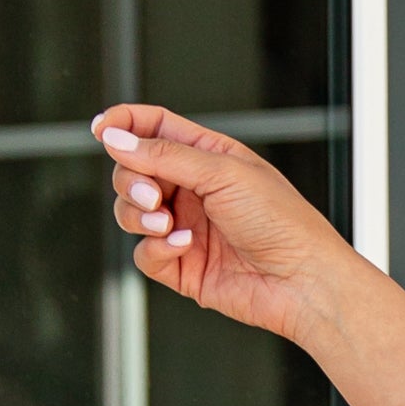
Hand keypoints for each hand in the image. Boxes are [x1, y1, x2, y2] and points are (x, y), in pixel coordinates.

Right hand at [93, 104, 359, 340]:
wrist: (303, 282)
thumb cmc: (283, 222)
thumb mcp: (223, 172)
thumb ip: (165, 155)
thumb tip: (117, 138)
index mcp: (208, 156)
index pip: (153, 128)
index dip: (124, 123)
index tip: (101, 129)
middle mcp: (194, 190)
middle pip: (132, 171)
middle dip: (131, 180)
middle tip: (152, 195)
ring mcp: (185, 228)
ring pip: (130, 213)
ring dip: (138, 215)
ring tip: (167, 223)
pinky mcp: (182, 267)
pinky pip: (144, 254)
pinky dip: (156, 249)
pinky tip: (183, 246)